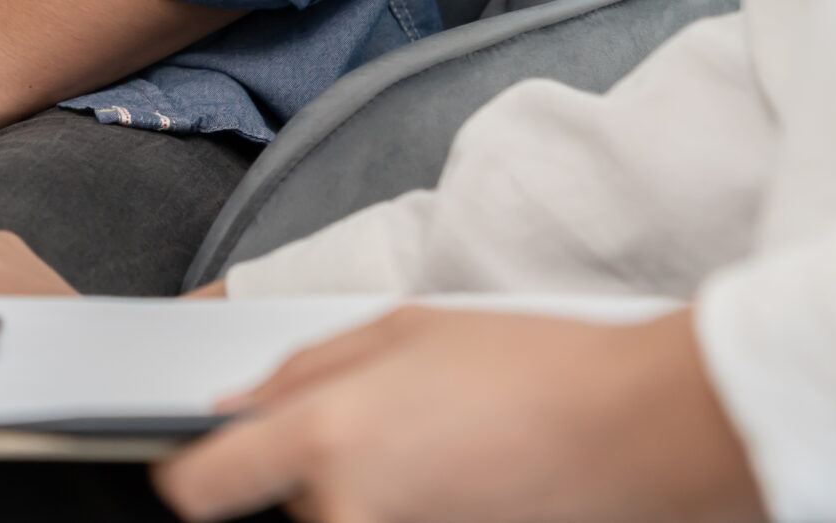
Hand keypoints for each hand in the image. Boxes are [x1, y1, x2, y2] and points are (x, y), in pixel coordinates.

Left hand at [152, 307, 764, 522]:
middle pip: (289, 511)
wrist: (643, 432)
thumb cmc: (534, 368)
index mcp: (328, 438)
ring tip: (440, 457)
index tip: (201, 469)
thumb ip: (301, 373)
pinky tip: (464, 482)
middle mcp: (352, 511)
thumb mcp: (402, 331)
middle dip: (313, 478)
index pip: (201, 488)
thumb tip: (234, 410)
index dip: (193, 476)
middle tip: (388, 436)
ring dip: (367, 500)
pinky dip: (417, 509)